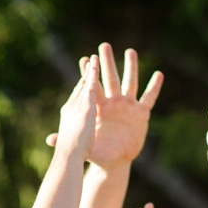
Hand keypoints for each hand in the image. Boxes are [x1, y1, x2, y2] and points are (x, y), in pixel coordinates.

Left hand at [47, 44, 163, 167]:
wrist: (115, 160)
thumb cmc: (97, 151)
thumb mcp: (84, 145)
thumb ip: (68, 139)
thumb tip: (48, 139)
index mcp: (99, 107)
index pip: (93, 87)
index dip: (90, 74)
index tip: (86, 59)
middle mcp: (113, 102)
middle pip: (110, 78)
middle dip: (107, 63)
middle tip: (103, 46)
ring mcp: (128, 106)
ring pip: (130, 82)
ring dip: (131, 67)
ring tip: (130, 51)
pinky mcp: (141, 113)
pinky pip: (149, 97)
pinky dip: (154, 87)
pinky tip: (159, 75)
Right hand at [53, 57, 98, 155]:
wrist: (68, 157)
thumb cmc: (67, 154)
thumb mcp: (66, 142)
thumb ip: (61, 138)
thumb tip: (51, 140)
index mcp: (68, 114)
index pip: (76, 96)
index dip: (80, 85)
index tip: (84, 76)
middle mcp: (71, 106)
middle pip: (80, 86)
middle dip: (85, 72)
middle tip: (89, 60)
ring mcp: (78, 105)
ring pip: (85, 82)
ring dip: (90, 68)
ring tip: (96, 56)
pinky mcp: (86, 107)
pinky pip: (91, 87)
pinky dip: (92, 75)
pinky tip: (96, 65)